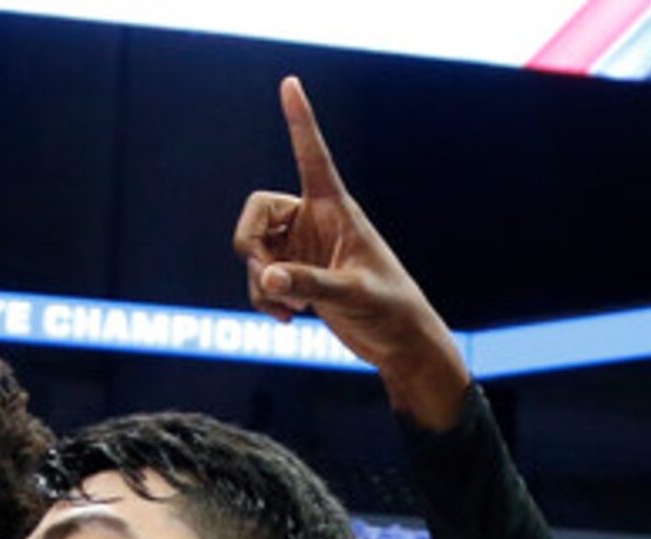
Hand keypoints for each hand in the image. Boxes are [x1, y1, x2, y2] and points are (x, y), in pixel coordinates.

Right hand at [232, 76, 469, 424]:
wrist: (400, 345)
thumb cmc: (391, 310)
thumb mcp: (352, 294)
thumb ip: (309, 284)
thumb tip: (265, 278)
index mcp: (336, 209)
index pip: (312, 155)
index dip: (300, 120)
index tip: (291, 82)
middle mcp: (314, 221)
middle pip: (256, 212)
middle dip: (249, 246)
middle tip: (265, 277)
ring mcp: (302, 249)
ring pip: (253, 252)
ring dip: (258, 282)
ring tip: (285, 312)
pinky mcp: (297, 276)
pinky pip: (261, 278)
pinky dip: (264, 298)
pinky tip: (287, 319)